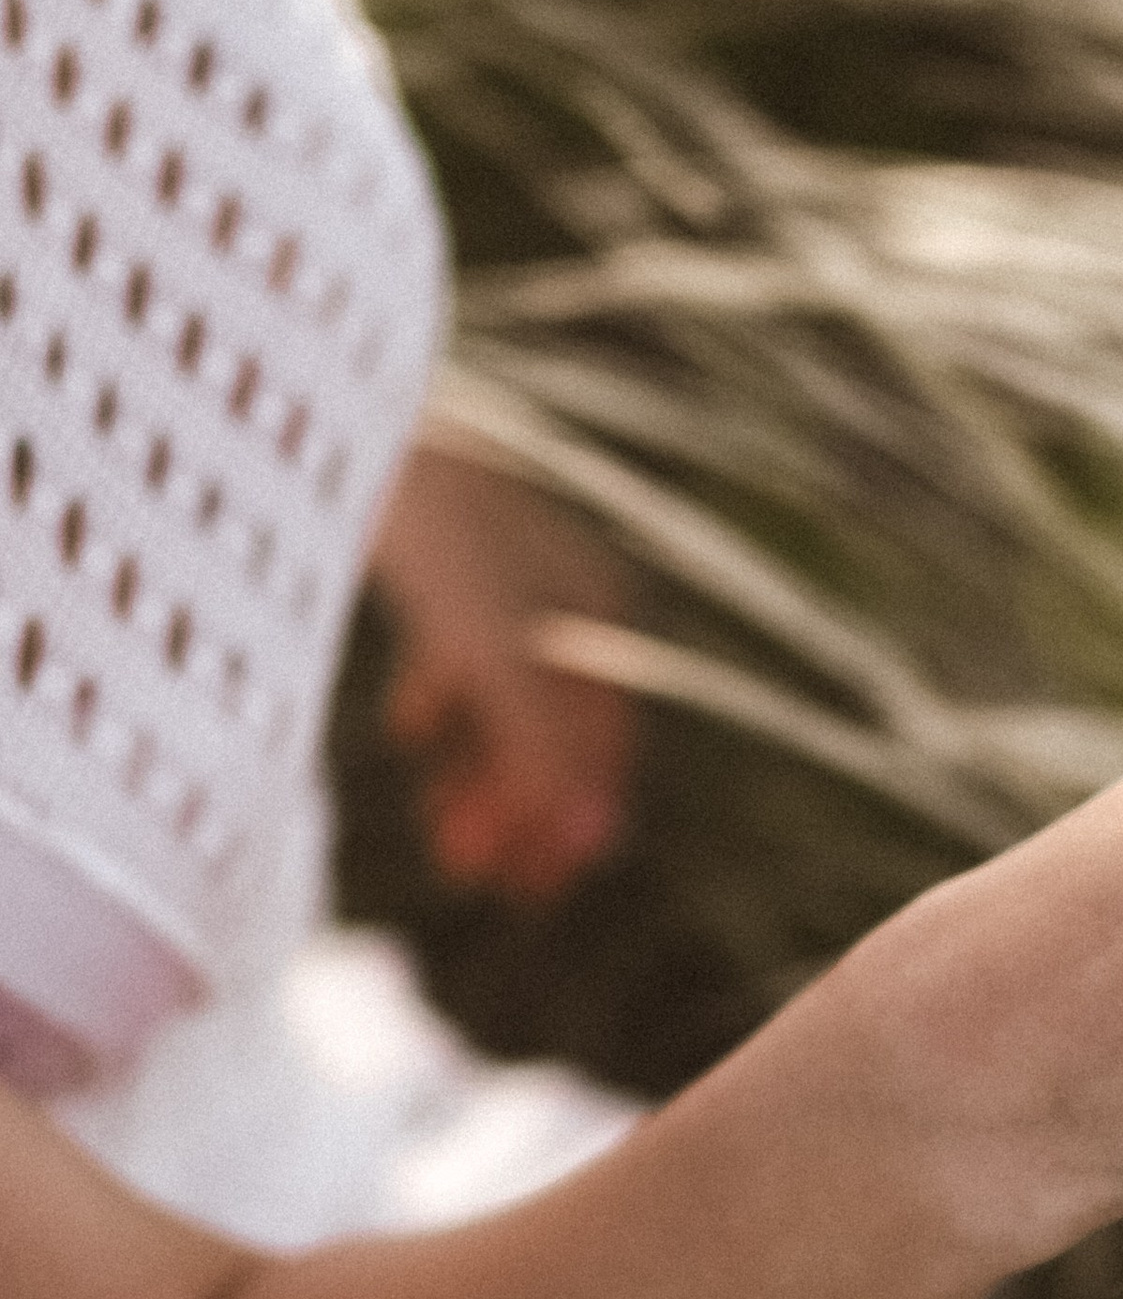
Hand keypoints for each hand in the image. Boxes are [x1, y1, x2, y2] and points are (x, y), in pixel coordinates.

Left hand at [367, 449, 636, 901]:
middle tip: (469, 871)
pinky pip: (461, 651)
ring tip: (440, 825)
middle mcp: (560, 595)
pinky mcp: (443, 558)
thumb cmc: (433, 526)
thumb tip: (599, 847)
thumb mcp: (488, 648)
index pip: (603, 743)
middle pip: (552, 725)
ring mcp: (499, 576)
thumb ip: (539, 745)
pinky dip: (445, 703)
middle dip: (515, 803)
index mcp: (594, 612)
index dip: (570, 819)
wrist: (343, 409)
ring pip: (503, 696)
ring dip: (478, 767)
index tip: (531, 889)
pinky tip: (413, 730)